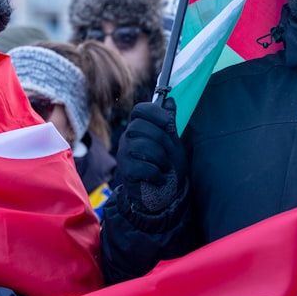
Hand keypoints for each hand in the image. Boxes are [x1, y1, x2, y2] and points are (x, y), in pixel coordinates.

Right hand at [116, 97, 186, 212]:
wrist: (164, 196)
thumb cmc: (167, 168)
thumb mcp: (172, 143)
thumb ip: (169, 123)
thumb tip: (170, 100)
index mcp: (139, 129)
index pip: (139, 110)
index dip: (154, 112)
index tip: (167, 123)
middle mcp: (128, 138)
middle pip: (141, 126)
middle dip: (161, 141)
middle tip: (168, 155)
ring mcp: (124, 154)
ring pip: (142, 146)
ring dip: (161, 160)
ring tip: (164, 169)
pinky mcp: (125, 171)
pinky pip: (142, 166)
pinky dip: (156, 174)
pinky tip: (159, 179)